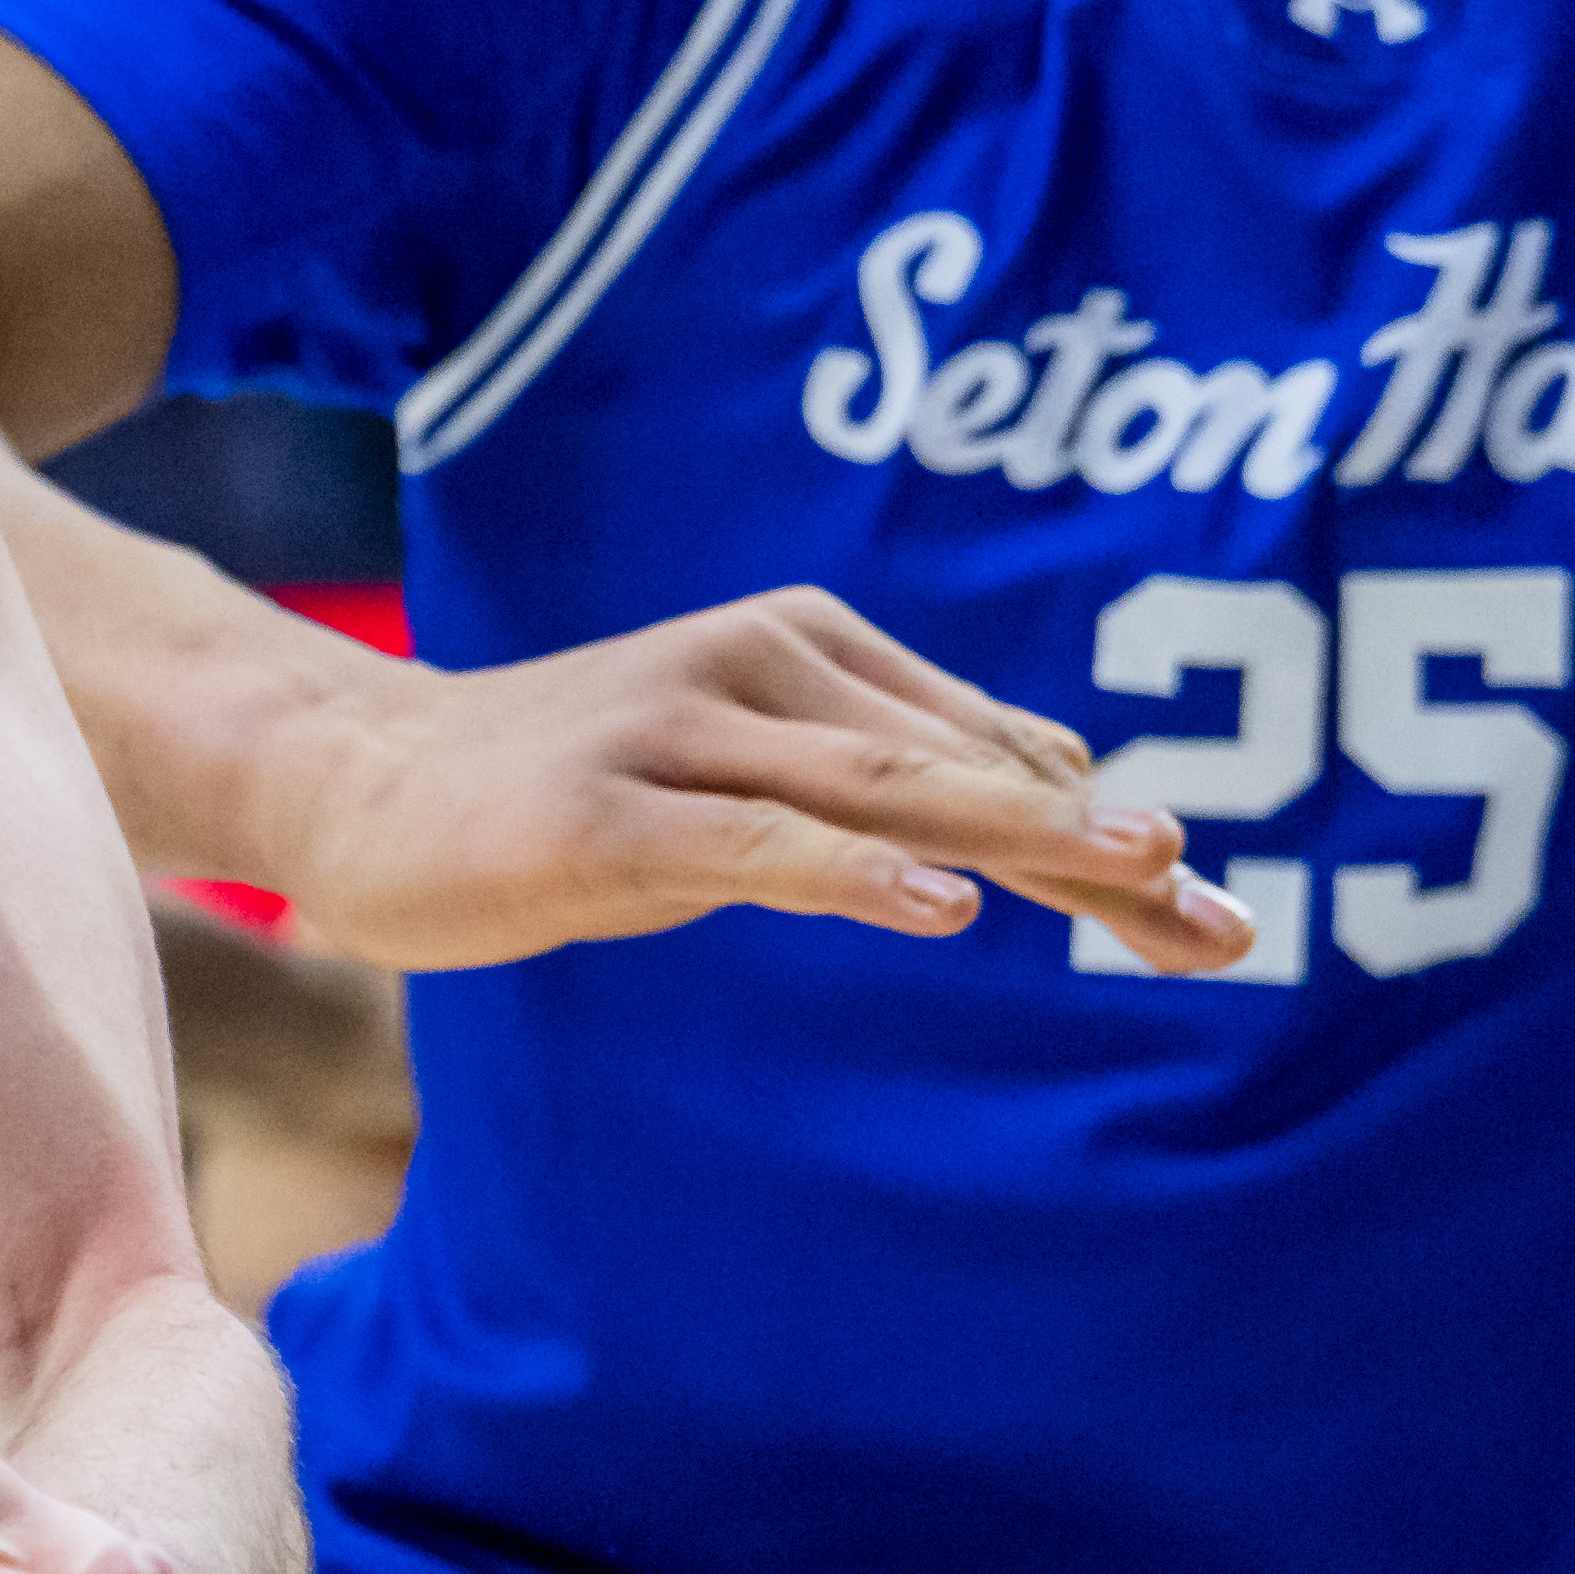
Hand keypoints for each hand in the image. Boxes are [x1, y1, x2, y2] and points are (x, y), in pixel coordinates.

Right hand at [220, 587, 1256, 978]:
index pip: (986, 755)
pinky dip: (852, 874)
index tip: (1218, 924)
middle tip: (1222, 917)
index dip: (1104, 843)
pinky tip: (940, 908)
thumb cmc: (566, 786)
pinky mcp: (602, 817)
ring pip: (877, 796)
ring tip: (1136, 878)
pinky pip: (751, 846)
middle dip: (1099, 853)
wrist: (352, 779)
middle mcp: (752, 670)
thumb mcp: (740, 779)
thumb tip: (1067, 789)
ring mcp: (672, 737)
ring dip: (1019, 841)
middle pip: (959, 774)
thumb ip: (882, 784)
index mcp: (802, 649)